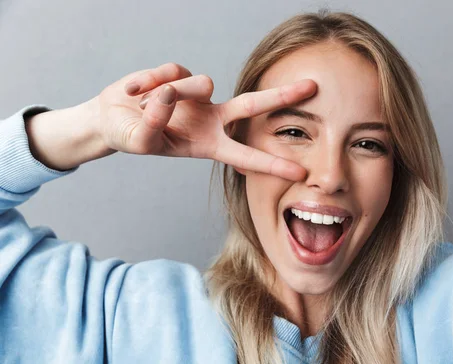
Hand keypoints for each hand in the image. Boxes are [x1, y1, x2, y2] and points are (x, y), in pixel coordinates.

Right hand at [90, 63, 316, 180]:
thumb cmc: (130, 135)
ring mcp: (198, 95)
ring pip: (200, 83)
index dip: (271, 163)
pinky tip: (136, 91)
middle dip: (281, 96)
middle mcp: (211, 119)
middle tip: (313, 87)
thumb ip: (154, 124)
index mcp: (208, 144)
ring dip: (169, 93)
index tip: (300, 172)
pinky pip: (171, 72)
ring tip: (144, 102)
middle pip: (251, 105)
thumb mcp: (140, 140)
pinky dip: (147, 82)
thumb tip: (170, 94)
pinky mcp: (182, 75)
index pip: (245, 154)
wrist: (110, 117)